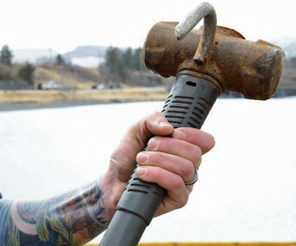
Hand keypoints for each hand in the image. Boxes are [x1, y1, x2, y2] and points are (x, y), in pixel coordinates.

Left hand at [100, 111, 214, 218]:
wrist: (112, 181)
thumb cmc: (127, 157)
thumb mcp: (135, 130)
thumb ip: (152, 120)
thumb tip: (169, 128)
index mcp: (183, 149)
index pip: (206, 142)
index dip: (194, 135)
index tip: (174, 132)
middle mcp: (188, 167)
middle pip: (195, 153)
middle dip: (168, 145)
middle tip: (149, 146)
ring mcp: (185, 185)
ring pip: (185, 168)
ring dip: (158, 160)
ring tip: (140, 160)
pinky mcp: (177, 200)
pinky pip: (176, 184)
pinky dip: (157, 174)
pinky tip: (141, 173)